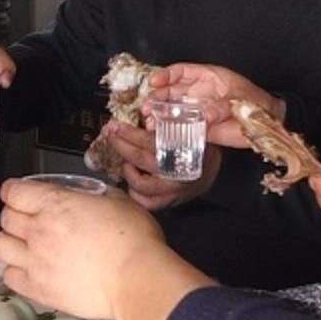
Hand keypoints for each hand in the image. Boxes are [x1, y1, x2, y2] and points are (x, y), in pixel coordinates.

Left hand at [0, 176, 168, 319]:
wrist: (137, 280)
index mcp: (55, 204)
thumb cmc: (134, 242)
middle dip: (13, 215)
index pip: (13, 192)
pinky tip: (29, 271)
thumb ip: (98, 197)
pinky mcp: (39, 290)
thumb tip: (94, 199)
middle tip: (25, 220)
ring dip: (9, 243)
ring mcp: (36, 262)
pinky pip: (10, 278)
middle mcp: (39, 231)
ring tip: (22, 246)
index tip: (17, 194)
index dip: (13, 191)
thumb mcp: (119, 202)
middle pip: (5, 218)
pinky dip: (15, 273)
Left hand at [104, 119, 218, 210]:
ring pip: (139, 185)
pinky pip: (145, 202)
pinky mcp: (169, 202)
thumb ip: (167, 121)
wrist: (210, 167)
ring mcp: (173, 191)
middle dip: (120, 144)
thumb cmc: (197, 143)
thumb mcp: (187, 126)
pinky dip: (135, 191)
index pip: (148, 141)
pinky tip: (135, 178)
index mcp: (183, 151)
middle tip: (110, 134)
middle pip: (139, 158)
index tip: (114, 125)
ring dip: (128, 169)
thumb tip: (142, 116)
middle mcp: (177, 173)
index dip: (128, 132)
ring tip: (128, 160)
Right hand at [149, 62, 281, 148]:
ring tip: (149, 122)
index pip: (181, 72)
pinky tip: (159, 133)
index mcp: (208, 78)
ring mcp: (197, 110)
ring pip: (172, 109)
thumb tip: (204, 116)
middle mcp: (199, 93)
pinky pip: (181, 128)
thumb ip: (222, 107)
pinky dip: (169, 130)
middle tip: (147, 107)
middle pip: (171, 92)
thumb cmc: (256, 103)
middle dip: (157, 98)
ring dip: (159, 114)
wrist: (267, 123)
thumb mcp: (240, 100)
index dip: (166, 75)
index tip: (155, 82)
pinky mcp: (200, 128)